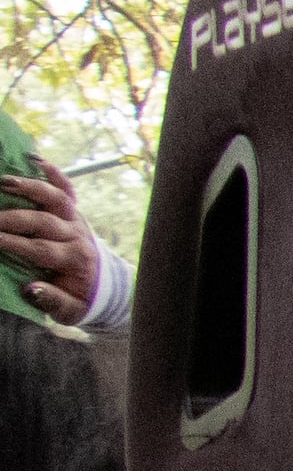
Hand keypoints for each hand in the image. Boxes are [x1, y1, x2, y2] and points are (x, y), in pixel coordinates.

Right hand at [1, 167, 100, 326]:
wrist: (105, 286)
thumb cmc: (78, 298)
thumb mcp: (68, 310)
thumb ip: (51, 301)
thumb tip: (30, 289)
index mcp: (75, 260)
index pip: (39, 249)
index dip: (13, 244)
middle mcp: (77, 236)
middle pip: (42, 222)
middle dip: (12, 219)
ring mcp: (76, 220)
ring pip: (55, 200)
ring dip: (30, 188)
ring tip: (2, 182)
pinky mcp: (75, 212)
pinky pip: (68, 190)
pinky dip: (55, 174)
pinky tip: (37, 160)